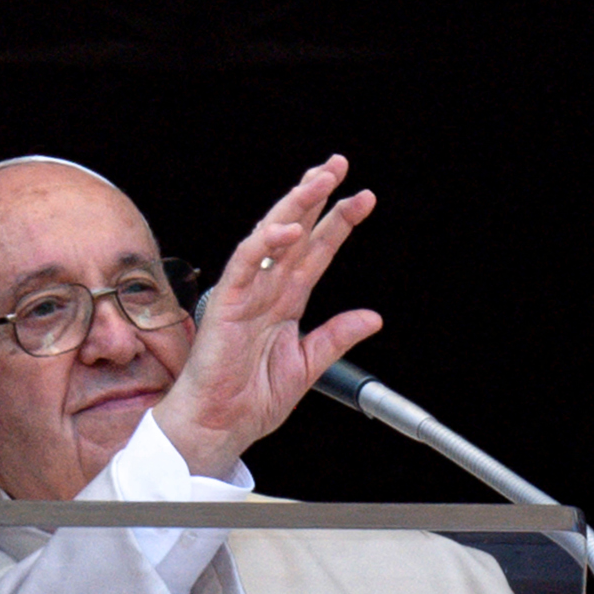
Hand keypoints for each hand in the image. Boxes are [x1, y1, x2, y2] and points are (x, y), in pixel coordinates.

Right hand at [155, 154, 381, 477]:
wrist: (221, 426)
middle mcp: (265, 290)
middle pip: (295, 232)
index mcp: (284, 302)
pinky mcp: (226, 304)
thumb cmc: (249, 400)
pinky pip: (245, 265)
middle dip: (316, 197)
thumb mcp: (307, 365)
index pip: (315, 252)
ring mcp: (244, 294)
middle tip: (339, 167)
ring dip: (295, 206)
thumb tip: (372, 317)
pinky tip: (289, 229)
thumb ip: (336, 337)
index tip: (363, 199)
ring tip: (321, 180)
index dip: (338, 224)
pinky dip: (265, 245)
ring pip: (270, 237)